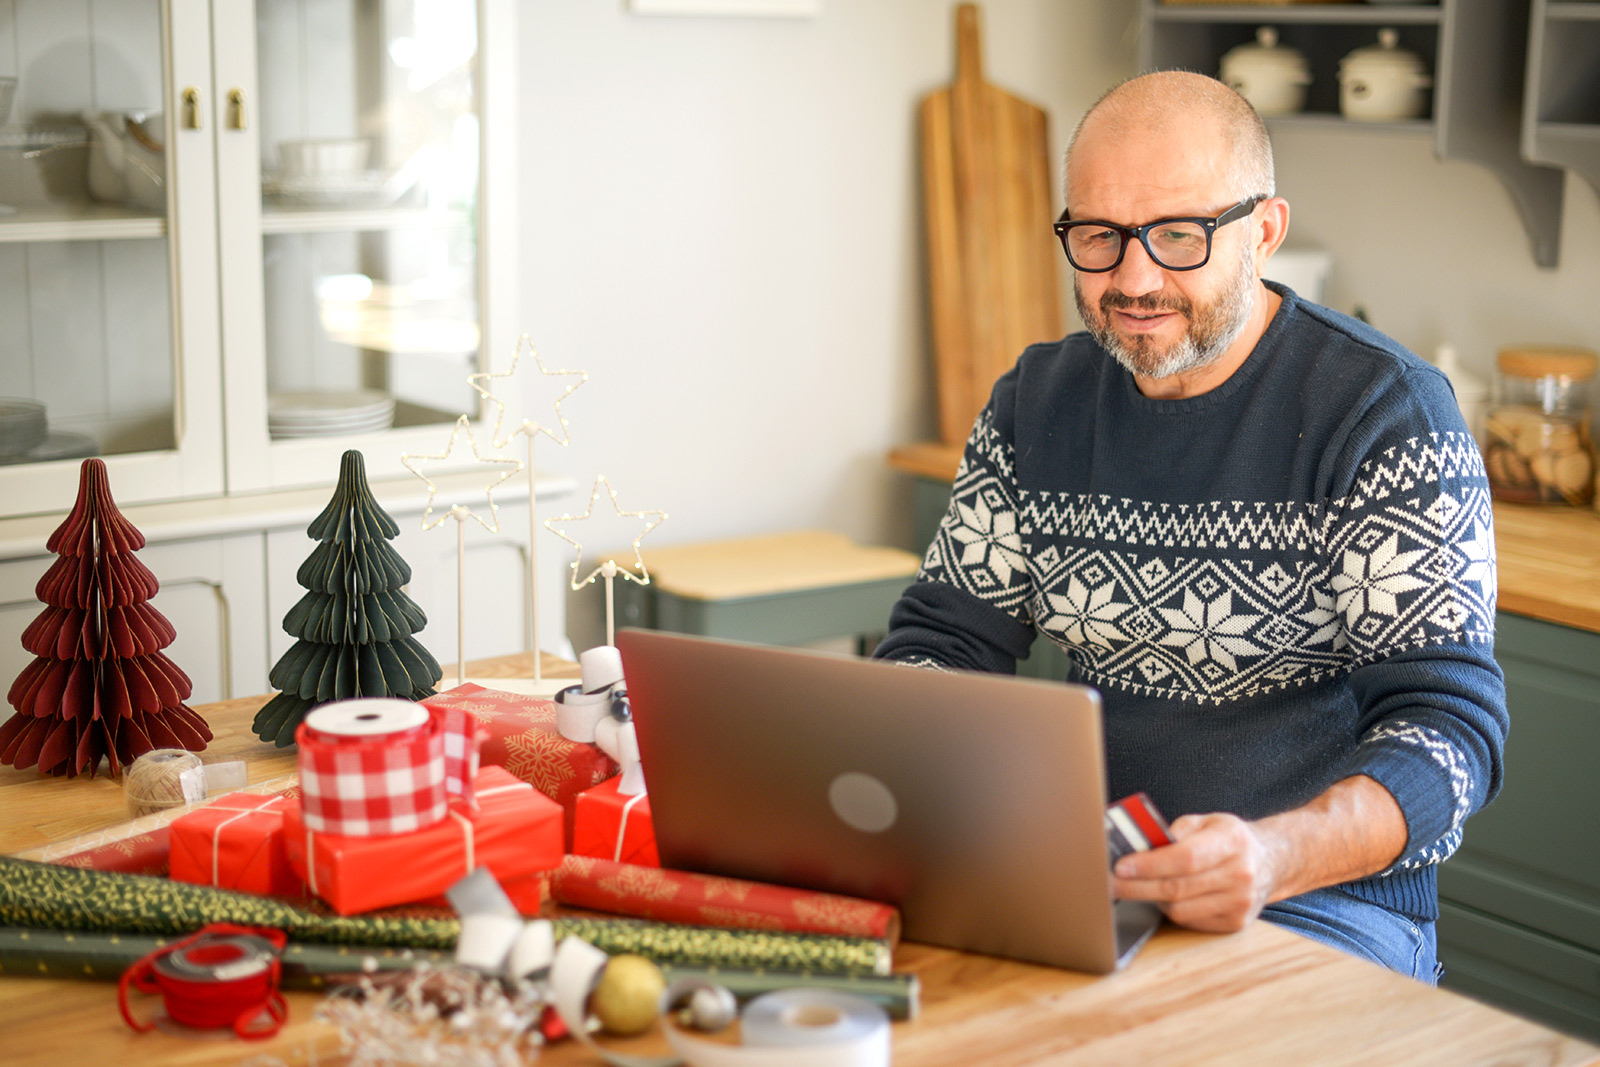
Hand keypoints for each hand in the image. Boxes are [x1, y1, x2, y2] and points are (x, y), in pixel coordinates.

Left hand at [1111, 811, 1283, 932]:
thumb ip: (1175, 830)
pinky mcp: (1236, 923)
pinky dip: (1172, 911)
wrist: (1271, 861)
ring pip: (1181, 910)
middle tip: (1111, 883)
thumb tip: (1139, 844)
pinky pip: (1191, 921)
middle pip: (1178, 888)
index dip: (1149, 865)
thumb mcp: (1207, 821)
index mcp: (1232, 841)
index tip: (1121, 867)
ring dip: (1153, 900)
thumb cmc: (1230, 839)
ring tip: (1138, 887)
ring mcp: (1240, 902)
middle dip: (1137, 887)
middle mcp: (1240, 874)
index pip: (1185, 858)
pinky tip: (1165, 898)